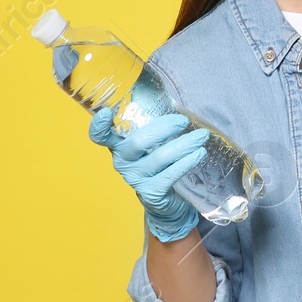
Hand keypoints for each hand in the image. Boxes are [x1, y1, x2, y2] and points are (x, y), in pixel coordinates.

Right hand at [87, 107, 207, 242]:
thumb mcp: (149, 143)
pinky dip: (187, 162)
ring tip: (201, 136)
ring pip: (160, 157)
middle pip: (137, 142)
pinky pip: (171, 174)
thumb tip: (174, 101)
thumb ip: (152, 125)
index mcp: (118, 145)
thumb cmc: (156, 161)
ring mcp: (136, 179)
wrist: (164, 200)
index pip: (100, 137)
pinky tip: (199, 154)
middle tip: (183, 121)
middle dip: (163, 128)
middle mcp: (123, 162)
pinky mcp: (152, 192)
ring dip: (184, 145)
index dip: (99, 127)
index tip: (106, 113)